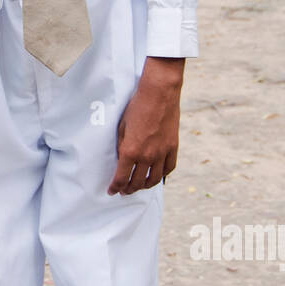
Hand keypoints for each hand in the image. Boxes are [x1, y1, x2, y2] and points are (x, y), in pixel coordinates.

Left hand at [108, 57, 184, 194]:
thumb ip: (122, 146)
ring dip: (145, 186)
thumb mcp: (122, 127)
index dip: (115, 187)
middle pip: (137, 182)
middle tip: (124, 191)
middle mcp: (147, 156)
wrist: (159, 94)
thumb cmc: (137, 107)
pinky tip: (156, 175)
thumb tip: (122, 159)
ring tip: (139, 186)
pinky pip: (168, 168)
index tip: (112, 191)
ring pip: (154, 179)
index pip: (121, 178)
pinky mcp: (173, 147)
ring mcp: (162, 153)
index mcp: (130, 151)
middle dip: (128, 189)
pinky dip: (162, 175)